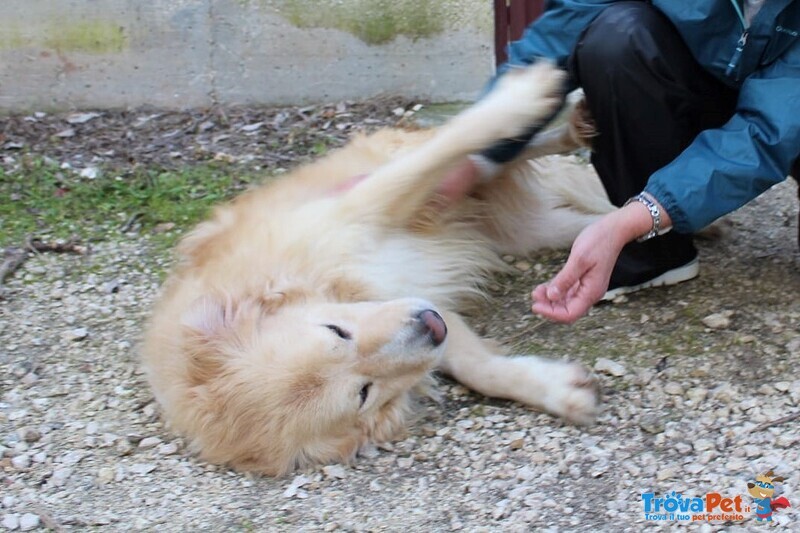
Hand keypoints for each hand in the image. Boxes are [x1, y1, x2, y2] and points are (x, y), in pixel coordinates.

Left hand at [531, 199, 670, 322]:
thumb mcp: (579, 259)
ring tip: (536, 291)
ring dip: (550, 299)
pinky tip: (544, 287)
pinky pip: (568, 292)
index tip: (535, 306)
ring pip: (566, 302)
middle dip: (549, 306)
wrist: (613, 230)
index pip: (570, 314)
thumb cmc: (598, 242)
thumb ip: (565, 279)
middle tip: (534, 295)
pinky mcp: (584, 280)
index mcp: (591, 292)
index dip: (551, 313)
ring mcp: (587, 288)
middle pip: (567, 310)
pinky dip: (556, 291)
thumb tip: (551, 296)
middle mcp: (590, 293)